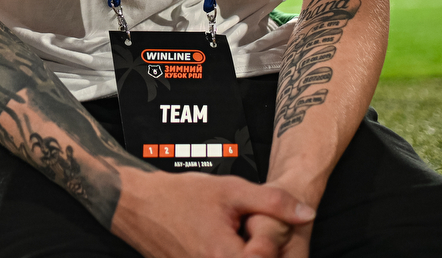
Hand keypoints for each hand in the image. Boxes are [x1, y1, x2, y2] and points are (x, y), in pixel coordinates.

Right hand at [110, 166, 315, 257]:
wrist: (135, 203)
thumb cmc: (178, 195)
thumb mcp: (230, 190)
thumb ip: (272, 202)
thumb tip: (307, 214)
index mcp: (226, 257)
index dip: (273, 244)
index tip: (262, 226)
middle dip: (258, 248)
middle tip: (246, 228)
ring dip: (243, 250)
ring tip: (231, 231)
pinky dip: (225, 253)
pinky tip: (217, 238)